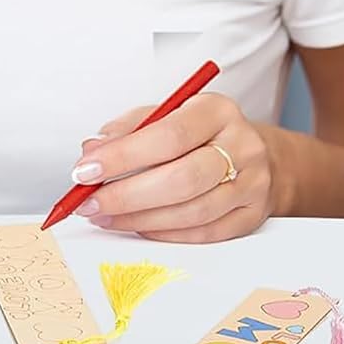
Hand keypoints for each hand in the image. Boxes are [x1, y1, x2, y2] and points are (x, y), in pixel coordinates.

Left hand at [67, 92, 276, 242]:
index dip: (123, 156)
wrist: (257, 155)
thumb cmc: (202, 133)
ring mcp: (252, 183)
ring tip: (107, 216)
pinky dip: (164, 233)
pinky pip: (203, 234)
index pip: (168, 135)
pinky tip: (138, 226)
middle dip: (127, 195)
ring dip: (140, 219)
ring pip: (192, 212)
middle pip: (182, 178)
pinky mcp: (251, 216)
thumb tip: (92, 151)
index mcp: (217, 110)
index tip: (86, 170)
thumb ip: (129, 129)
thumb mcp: (168, 114)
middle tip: (90, 202)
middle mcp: (241, 145)